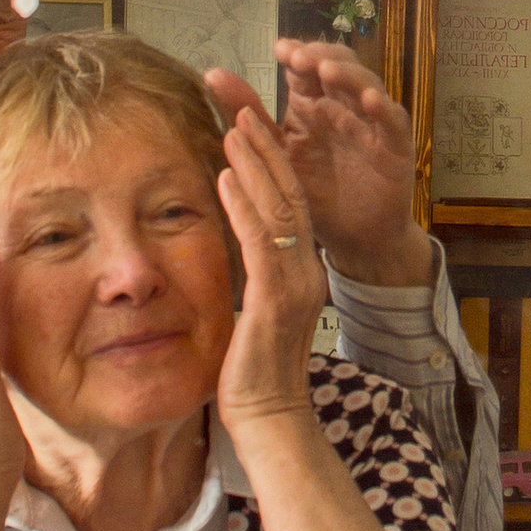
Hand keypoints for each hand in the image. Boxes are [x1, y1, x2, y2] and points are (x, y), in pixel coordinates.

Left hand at [214, 102, 330, 436]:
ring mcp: (297, 284)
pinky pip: (260, 241)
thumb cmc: (252, 375)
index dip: (272, 164)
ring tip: (233, 127)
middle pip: (291, 195)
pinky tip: (223, 177)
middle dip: (266, 149)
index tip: (248, 130)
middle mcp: (307, 271)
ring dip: (253, 164)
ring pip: (279, 208)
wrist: (269, 420)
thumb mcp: (250, 314)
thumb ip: (247, 279)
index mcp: (302, 273)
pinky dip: (241, 205)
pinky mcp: (276, 299)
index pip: (290, 205)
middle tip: (242, 110)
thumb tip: (225, 251)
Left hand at [218, 39, 430, 293]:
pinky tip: (370, 100)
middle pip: (339, 65)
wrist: (350, 239)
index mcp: (312, 107)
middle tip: (300, 58)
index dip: (296, 53)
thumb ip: (248, 115)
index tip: (280, 50)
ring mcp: (370, 124)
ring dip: (349, 74)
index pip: (306, 67)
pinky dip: (384, 108)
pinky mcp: (394, 146)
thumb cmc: (313, 196)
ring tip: (328, 70)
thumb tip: (213, 75)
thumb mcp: (274, 154)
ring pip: (366, 85)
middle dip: (321, 55)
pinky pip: (393, 121)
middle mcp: (343, 108)